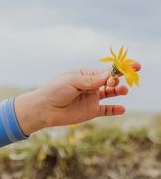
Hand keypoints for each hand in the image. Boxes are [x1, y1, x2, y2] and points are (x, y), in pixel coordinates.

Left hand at [14, 62, 141, 134]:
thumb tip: (109, 75)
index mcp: (86, 75)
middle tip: (117, 82)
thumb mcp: (73, 81)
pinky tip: (122, 109)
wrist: (44, 109)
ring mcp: (92, 99)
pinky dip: (115, 110)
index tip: (134, 66)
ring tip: (124, 90)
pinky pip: (106, 110)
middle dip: (119, 79)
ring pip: (111, 94)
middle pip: (111, 81)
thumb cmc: (55, 91)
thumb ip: (91, 80)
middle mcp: (91, 86)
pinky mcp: (91, 112)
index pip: (106, 71)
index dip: (120, 69)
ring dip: (119, 91)